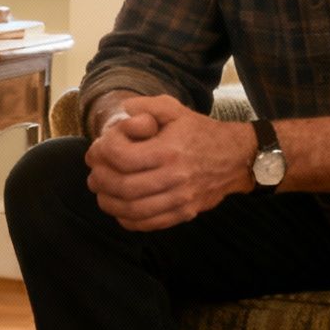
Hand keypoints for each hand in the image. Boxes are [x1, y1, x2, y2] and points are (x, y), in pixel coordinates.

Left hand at [84, 94, 251, 231]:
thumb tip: (123, 110)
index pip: (123, 158)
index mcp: (169, 150)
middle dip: (100, 181)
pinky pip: (149, 223)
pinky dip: (128, 220)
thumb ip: (146, 106)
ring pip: (133, 210)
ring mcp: (181, 199)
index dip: (103, 155)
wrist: (236, 157)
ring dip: (109, 203)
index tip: (97, 151)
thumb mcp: (175, 109)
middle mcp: (175, 177)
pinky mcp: (185, 213)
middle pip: (124, 187)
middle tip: (93, 175)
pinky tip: (120, 209)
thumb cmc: (201, 131)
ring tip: (101, 193)